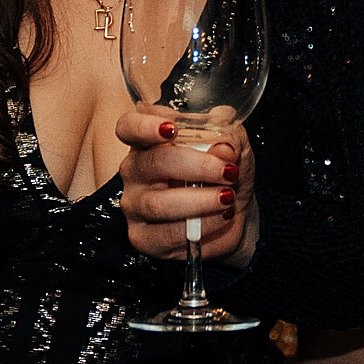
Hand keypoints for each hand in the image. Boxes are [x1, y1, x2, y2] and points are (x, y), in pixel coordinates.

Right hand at [116, 107, 248, 264]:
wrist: (233, 214)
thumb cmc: (223, 174)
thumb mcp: (233, 147)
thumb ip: (229, 137)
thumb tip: (223, 145)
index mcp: (149, 141)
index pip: (129, 127)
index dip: (144, 126)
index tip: (172, 129)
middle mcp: (135, 170)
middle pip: (153, 162)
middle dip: (196, 166)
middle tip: (227, 171)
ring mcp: (135, 205)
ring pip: (159, 203)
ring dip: (200, 200)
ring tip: (227, 197)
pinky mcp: (144, 237)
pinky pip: (166, 234)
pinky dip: (200, 225)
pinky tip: (220, 217)